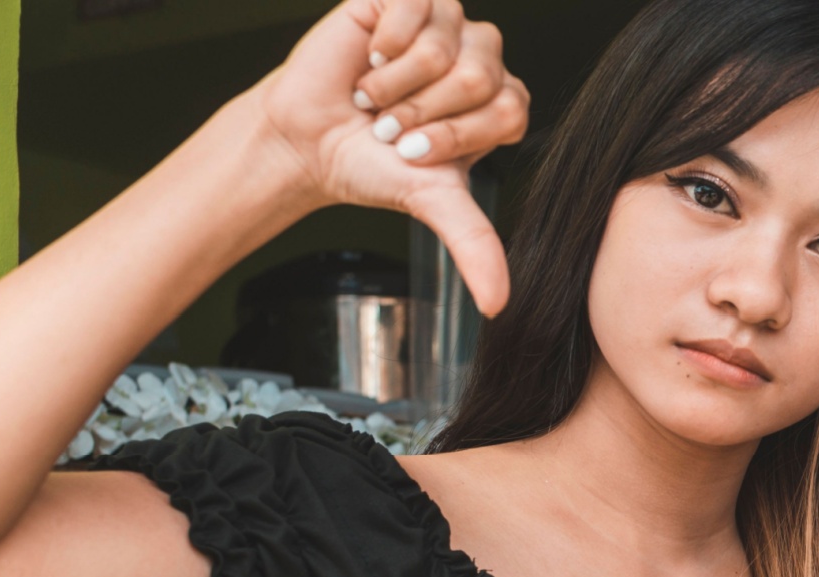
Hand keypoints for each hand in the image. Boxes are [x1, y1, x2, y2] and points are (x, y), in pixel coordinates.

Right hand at [249, 0, 528, 314]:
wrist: (309, 138)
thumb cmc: (375, 165)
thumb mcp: (432, 204)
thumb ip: (475, 246)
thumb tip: (498, 305)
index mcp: (502, 102)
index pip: (509, 109)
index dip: (457, 134)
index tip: (416, 151)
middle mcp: (483, 57)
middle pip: (481, 76)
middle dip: (423, 112)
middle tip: (392, 125)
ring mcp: (448, 22)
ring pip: (444, 46)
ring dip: (396, 83)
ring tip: (375, 96)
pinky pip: (416, 6)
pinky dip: (385, 44)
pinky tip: (369, 58)